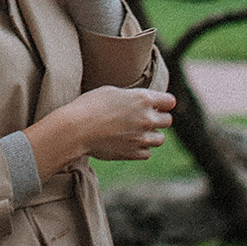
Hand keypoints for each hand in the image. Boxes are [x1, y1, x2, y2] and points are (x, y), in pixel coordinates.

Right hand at [24, 85, 175, 178]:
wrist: (76, 129)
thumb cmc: (89, 105)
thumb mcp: (112, 92)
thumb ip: (132, 97)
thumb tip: (140, 102)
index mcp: (143, 99)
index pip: (170, 101)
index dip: (163, 102)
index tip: (157, 104)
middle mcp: (147, 118)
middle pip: (167, 120)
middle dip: (158, 118)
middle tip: (143, 118)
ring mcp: (141, 138)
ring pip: (160, 139)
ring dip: (151, 135)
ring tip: (137, 132)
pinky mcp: (133, 153)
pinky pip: (147, 153)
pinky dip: (141, 148)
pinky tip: (128, 142)